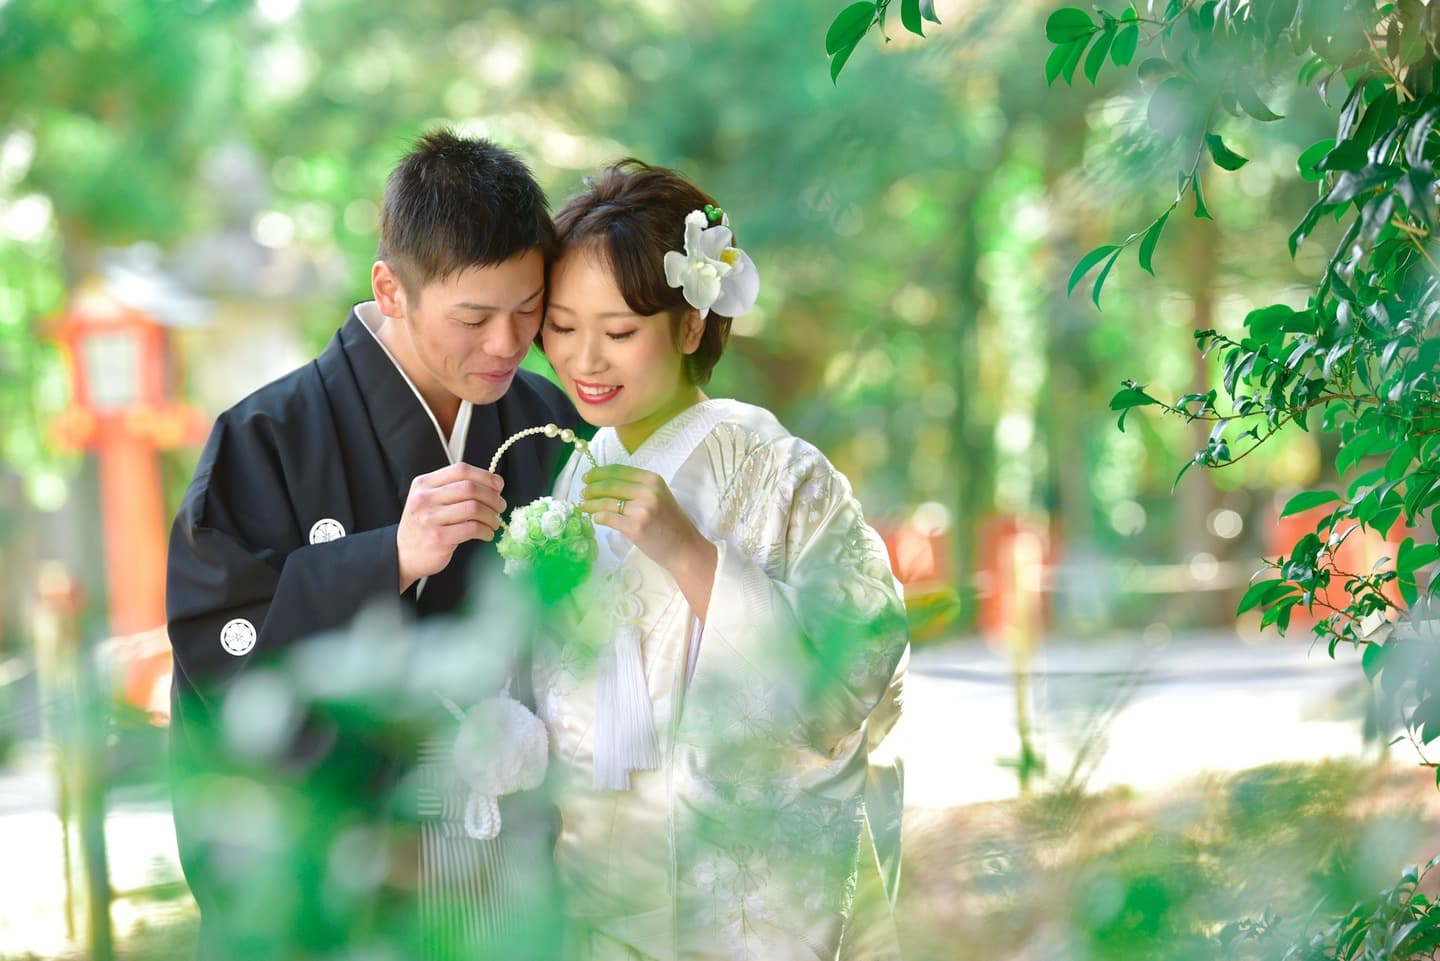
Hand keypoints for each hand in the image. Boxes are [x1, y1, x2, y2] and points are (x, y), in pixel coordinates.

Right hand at [397, 463, 505, 591]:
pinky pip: (472, 528)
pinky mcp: (438, 538)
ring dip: (491, 515)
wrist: (404, 554)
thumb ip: (455, 489)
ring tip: (494, 522)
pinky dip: (486, 530)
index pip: (460, 470)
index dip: (485, 476)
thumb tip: (494, 484)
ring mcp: (429, 518)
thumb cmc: (424, 525)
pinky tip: (487, 533)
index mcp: (424, 483)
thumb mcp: (431, 500)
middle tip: (500, 506)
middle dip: (492, 497)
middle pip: (470, 488)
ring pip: (473, 508)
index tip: (498, 485)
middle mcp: (424, 498)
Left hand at [579, 465, 716, 613]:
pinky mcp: (635, 527)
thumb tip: (606, 485)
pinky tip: (595, 518)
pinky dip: (598, 517)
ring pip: (606, 502)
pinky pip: (608, 518)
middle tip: (582, 492)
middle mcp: (647, 491)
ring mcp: (641, 510)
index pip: (618, 471)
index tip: (587, 477)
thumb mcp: (659, 497)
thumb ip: (637, 489)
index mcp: (653, 480)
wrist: (685, 548)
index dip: (599, 473)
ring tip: (583, 505)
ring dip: (590, 504)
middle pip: (610, 485)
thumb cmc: (671, 524)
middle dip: (591, 488)